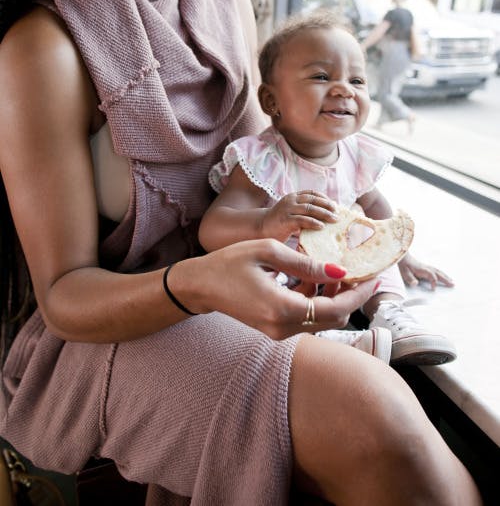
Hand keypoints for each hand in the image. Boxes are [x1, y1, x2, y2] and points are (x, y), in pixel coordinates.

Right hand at [172, 239, 377, 339]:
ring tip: (333, 267)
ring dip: (333, 295)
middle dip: (349, 294)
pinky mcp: (276, 328)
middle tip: (356, 269)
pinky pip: (307, 317)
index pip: (335, 309)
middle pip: (333, 318)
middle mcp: (283, 327)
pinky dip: (317, 298)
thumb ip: (306, 263)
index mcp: (282, 309)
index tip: (373, 276)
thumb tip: (340, 269)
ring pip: (322, 318)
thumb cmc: (230, 263)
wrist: (201, 286)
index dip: (358, 293)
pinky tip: (314, 277)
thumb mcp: (268, 252)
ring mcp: (279, 332)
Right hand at [261, 190, 336, 241]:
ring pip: (310, 208)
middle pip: (313, 200)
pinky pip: (303, 220)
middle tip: (338, 212)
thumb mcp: (292, 214)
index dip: (324, 198)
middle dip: (327, 206)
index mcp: (293, 197)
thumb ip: (304, 214)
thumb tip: (324, 219)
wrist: (260, 229)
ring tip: (334, 220)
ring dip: (324, 214)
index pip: (311, 193)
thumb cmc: (278, 224)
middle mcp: (291, 200)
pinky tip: (321, 227)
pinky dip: (314, 223)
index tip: (334, 204)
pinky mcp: (285, 220)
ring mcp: (287, 209)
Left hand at [398, 253, 453, 289]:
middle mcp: (426, 268)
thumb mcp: (404, 273)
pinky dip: (442, 273)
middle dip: (446, 279)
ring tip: (452, 281)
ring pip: (438, 271)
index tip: (434, 290)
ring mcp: (427, 267)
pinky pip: (436, 270)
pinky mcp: (426, 267)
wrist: (402, 256)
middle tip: (453, 285)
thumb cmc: (404, 265)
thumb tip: (416, 284)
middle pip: (438, 273)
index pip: (431, 276)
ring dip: (445, 276)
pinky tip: (444, 276)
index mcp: (422, 269)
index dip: (434, 283)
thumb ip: (410, 279)